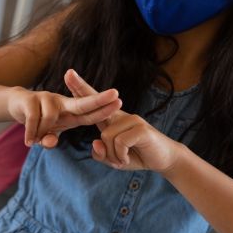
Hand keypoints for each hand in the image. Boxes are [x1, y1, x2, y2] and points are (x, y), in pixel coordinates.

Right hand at [4, 85, 121, 147]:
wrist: (17, 105)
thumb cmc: (38, 120)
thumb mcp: (46, 133)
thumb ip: (49, 140)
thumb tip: (48, 141)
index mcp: (70, 112)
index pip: (89, 113)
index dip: (103, 109)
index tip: (119, 102)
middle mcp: (61, 103)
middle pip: (82, 103)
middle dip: (98, 100)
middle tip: (115, 94)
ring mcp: (46, 98)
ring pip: (50, 117)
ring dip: (41, 131)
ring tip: (33, 140)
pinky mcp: (30, 99)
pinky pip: (33, 118)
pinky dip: (31, 132)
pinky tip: (29, 142)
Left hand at [64, 69, 182, 171]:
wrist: (164, 160)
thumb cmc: (136, 156)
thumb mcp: (114, 159)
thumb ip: (101, 154)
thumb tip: (95, 142)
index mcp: (111, 120)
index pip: (93, 103)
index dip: (81, 90)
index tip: (68, 75)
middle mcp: (120, 115)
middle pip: (96, 101)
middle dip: (81, 87)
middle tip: (68, 72)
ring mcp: (131, 119)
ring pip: (105, 136)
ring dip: (112, 155)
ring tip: (122, 159)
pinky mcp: (140, 128)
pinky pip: (119, 141)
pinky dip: (120, 155)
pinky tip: (127, 159)